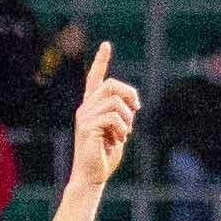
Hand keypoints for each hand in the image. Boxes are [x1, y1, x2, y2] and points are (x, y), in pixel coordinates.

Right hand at [66, 43, 141, 191]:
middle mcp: (86, 108)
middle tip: (136, 110)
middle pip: (112, 85)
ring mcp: (85, 116)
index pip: (95, 79)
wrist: (91, 176)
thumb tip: (133, 103)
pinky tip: (118, 139)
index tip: (106, 45)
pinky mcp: (87, 126)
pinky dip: (122, 128)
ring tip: (124, 133)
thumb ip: (122, 114)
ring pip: (115, 101)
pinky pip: (113, 116)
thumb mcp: (118, 130)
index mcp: (92, 107)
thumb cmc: (104, 156)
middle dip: (130, 95)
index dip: (101, 61)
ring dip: (128, 118)